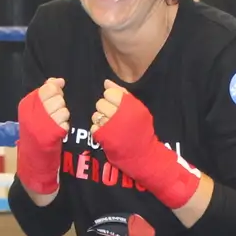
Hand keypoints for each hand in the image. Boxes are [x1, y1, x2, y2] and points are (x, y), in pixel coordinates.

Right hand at [16, 80, 69, 197]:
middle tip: (54, 114)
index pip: (47, 88)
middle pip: (57, 98)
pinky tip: (58, 131)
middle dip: (59, 105)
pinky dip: (64, 127)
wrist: (33, 156)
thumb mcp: (36, 109)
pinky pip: (66, 124)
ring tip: (55, 123)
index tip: (55, 97)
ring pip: (63, 110)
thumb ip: (46, 91)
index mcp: (26, 104)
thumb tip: (59, 80)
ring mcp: (42, 124)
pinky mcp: (51, 135)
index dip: (55, 91)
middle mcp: (32, 113)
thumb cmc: (36, 129)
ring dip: (63, 116)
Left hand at [91, 83, 200, 208]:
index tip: (116, 105)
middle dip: (105, 108)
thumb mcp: (138, 108)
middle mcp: (118, 114)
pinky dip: (98, 130)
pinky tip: (106, 133)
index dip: (111, 98)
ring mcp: (110, 126)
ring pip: (95, 115)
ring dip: (100, 119)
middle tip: (112, 116)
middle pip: (100, 103)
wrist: (142, 153)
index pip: (109, 93)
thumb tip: (106, 82)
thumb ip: (122, 93)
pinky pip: (93, 127)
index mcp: (128, 104)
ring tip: (109, 125)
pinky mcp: (103, 137)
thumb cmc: (141, 129)